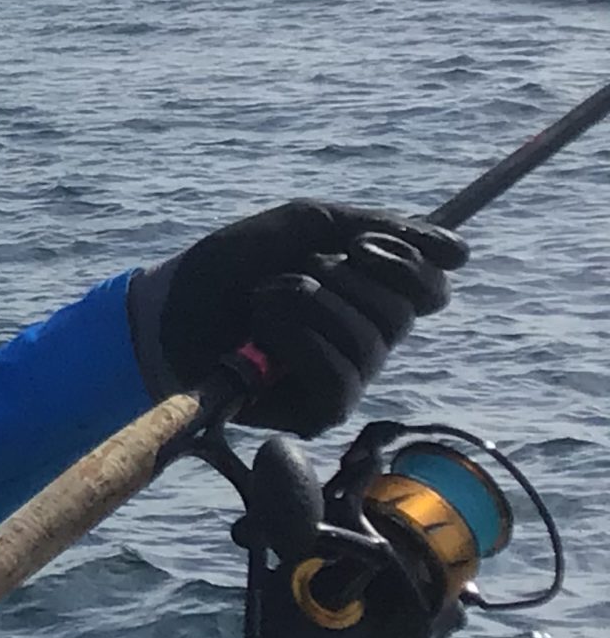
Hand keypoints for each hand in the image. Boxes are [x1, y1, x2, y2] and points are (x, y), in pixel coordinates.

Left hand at [131, 200, 467, 436]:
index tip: (361, 245)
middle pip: (403, 313)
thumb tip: (461, 252)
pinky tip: (265, 332)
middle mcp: (372, 340)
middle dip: (341, 279)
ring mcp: (349, 377)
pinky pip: (340, 378)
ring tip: (264, 298)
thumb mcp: (306, 226)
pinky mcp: (320, 411)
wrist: (175, 302)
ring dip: (308, 304)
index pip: (434, 290)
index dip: (408, 265)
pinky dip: (300, 343)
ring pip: (370, 341)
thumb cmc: (236, 264)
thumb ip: (380, 229)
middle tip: (294, 271)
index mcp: (375, 294)